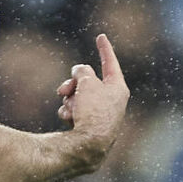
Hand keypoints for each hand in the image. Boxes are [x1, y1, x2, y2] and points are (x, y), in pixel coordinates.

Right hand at [56, 33, 129, 168]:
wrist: (89, 145)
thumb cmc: (93, 111)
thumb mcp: (87, 82)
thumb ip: (82, 71)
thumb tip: (80, 71)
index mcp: (118, 88)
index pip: (110, 62)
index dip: (104, 48)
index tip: (101, 36)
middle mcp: (112, 101)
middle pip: (88, 81)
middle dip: (73, 83)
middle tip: (64, 89)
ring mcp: (101, 115)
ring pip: (78, 97)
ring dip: (69, 99)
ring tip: (69, 108)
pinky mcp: (90, 127)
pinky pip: (75, 112)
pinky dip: (69, 112)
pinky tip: (69, 119)